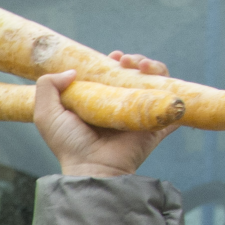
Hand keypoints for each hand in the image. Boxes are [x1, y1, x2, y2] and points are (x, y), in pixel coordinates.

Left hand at [35, 56, 177, 179]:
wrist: (92, 167)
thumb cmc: (68, 144)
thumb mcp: (47, 114)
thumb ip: (48, 87)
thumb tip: (72, 71)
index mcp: (98, 102)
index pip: (112, 75)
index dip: (114, 62)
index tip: (113, 57)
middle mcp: (121, 106)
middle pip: (136, 75)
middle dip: (136, 60)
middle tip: (125, 60)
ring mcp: (140, 114)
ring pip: (157, 83)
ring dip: (154, 68)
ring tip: (142, 66)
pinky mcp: (156, 124)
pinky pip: (175, 106)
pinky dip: (177, 92)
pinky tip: (165, 83)